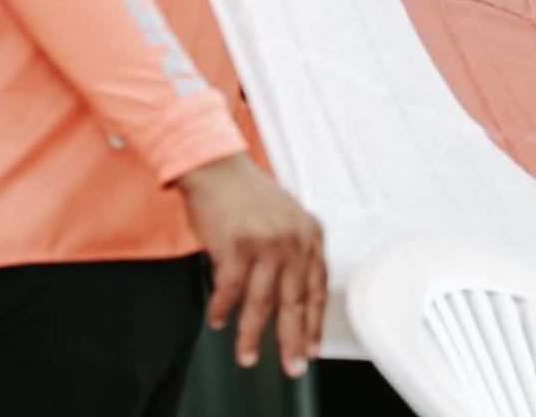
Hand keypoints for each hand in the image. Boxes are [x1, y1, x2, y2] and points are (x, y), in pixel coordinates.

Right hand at [176, 153, 325, 376]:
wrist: (218, 167)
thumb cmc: (248, 196)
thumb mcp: (286, 219)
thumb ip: (295, 252)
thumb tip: (295, 301)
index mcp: (310, 232)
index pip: (318, 287)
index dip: (315, 322)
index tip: (313, 348)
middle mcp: (293, 237)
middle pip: (295, 301)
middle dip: (293, 340)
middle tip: (293, 367)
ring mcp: (266, 241)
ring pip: (261, 303)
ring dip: (252, 335)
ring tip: (247, 357)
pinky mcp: (237, 244)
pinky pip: (230, 290)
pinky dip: (223, 309)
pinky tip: (218, 320)